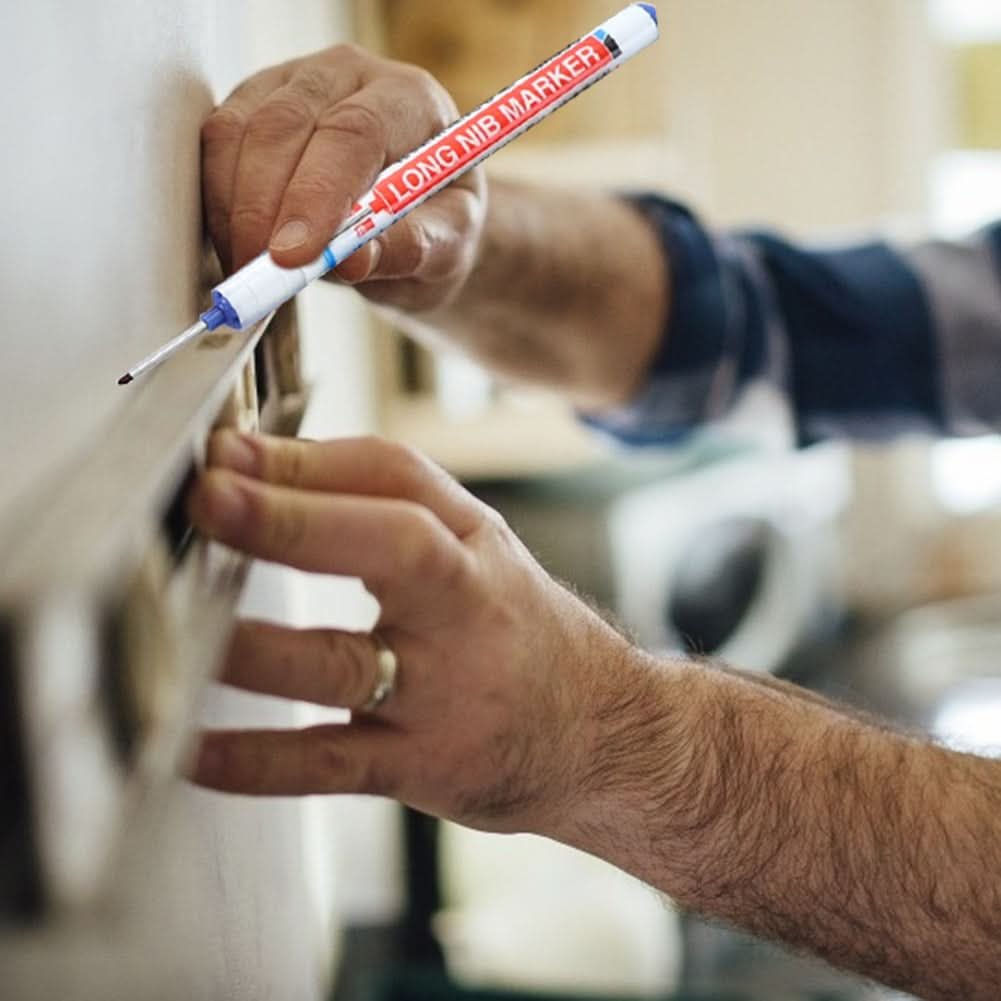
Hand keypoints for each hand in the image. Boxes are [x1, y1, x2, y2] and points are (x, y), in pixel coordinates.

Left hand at [187, 431, 637, 834]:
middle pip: (390, 549)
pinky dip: (260, 760)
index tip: (227, 450)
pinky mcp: (424, 766)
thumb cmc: (518, 628)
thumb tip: (262, 468)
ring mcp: (445, 693)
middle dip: (296, 522)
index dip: (309, 460)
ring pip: (346, 664)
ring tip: (188, 625)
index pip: (396, 477)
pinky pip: (333, 763)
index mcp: (473, 545)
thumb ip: (389, 505)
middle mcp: (465, 609)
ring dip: (261, 646)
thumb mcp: (481, 550)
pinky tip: (194, 750)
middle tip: (213, 497)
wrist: (601, 733)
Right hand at [202, 47, 486, 311]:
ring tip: (253, 270)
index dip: (316, 195)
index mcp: (409, 99)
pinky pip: (215, 146)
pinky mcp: (252, 105)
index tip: (294, 255)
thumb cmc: (437, 227)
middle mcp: (348, 77)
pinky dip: (219, 203)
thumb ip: (410, 248)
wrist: (418, 220)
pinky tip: (238, 245)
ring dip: (235, 209)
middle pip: (285, 125)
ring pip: (238, 132)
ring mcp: (293, 83)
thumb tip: (352, 260)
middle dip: (264, 208)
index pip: (354, 132)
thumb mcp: (447, 247)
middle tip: (264, 275)